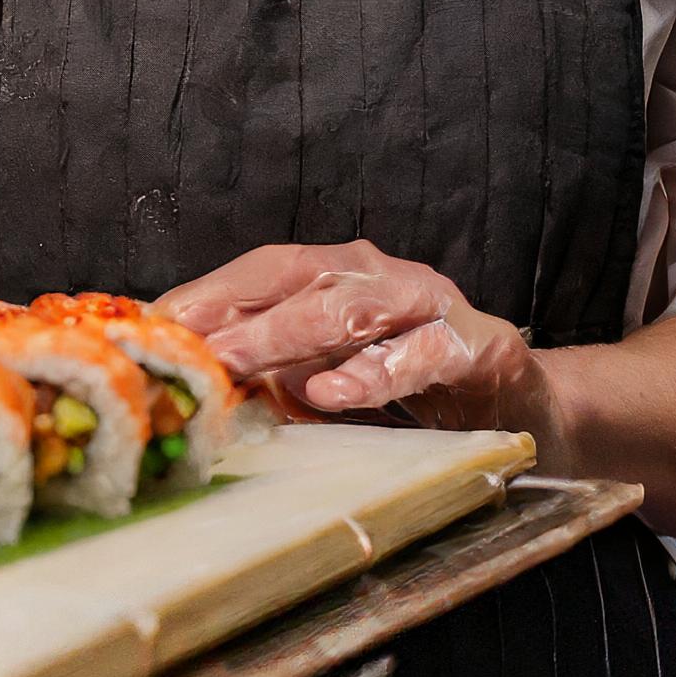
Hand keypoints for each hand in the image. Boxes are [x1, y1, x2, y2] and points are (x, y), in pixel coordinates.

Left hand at [159, 241, 569, 459]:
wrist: (522, 406)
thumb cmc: (412, 388)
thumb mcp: (333, 378)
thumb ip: (275, 375)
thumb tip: (194, 385)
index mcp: (341, 273)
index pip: (263, 270)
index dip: (209, 291)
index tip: (153, 323)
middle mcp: (380, 275)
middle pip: (297, 277)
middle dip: (235, 308)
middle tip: (185, 344)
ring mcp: (429, 304)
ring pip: (350, 305)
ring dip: (287, 333)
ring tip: (238, 362)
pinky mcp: (475, 345)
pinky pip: (418, 354)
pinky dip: (371, 372)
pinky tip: (331, 392)